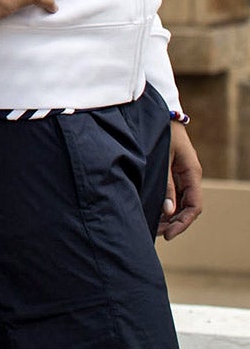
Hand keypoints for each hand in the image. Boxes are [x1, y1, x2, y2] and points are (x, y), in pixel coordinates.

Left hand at [159, 120, 202, 240]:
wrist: (159, 113)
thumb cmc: (161, 133)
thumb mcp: (162, 159)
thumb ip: (165, 185)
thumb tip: (168, 212)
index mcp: (192, 173)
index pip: (194, 206)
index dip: (183, 223)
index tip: (168, 235)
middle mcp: (190, 176)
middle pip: (187, 207)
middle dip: (174, 223)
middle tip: (157, 234)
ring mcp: (182, 174)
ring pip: (181, 202)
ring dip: (169, 216)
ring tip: (154, 228)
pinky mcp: (173, 171)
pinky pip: (174, 193)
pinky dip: (166, 205)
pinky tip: (154, 212)